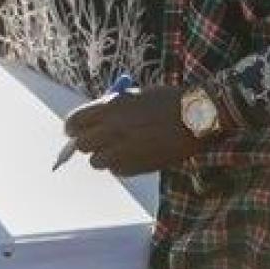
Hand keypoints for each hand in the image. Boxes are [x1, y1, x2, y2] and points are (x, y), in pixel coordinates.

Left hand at [63, 85, 203, 175]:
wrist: (196, 116)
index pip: (74, 122)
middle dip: (86, 143)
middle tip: (95, 142)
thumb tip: (92, 123)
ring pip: (96, 162)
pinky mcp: (138, 166)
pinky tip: (133, 156)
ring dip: (103, 157)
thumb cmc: (167, 101)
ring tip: (118, 149)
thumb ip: (110, 109)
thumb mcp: (133, 97)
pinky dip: (120, 166)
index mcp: (110, 107)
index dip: (73, 128)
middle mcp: (112, 129)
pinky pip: (117, 171)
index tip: (74, 130)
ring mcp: (124, 149)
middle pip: (81, 145)